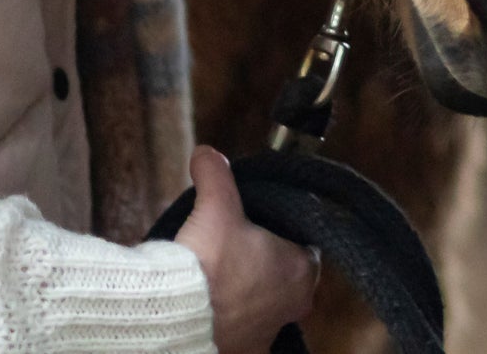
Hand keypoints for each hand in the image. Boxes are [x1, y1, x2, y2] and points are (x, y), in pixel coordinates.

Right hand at [174, 147, 318, 353]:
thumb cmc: (211, 261)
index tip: (259, 219)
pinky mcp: (247, 349)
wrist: (182, 314)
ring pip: (267, 300)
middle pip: (287, 272)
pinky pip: (246, 325)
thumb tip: (207, 153)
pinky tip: (213, 298)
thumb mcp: (215, 203)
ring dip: (250, 286)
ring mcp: (272, 331)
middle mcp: (295, 304)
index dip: (281, 228)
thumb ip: (215, 172)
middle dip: (265, 257)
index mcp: (302, 268)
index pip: (304, 242)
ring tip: (220, 268)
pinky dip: (233, 312)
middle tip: (237, 239)